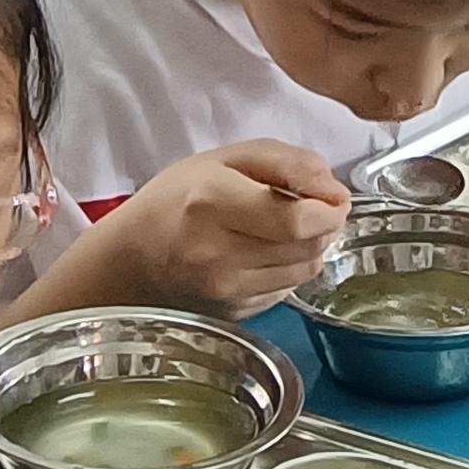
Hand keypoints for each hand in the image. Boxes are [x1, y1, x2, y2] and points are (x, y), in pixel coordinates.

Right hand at [97, 140, 352, 314]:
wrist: (133, 258)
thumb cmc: (178, 198)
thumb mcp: (228, 157)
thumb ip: (288, 162)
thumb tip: (335, 191)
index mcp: (212, 202)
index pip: (296, 219)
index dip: (329, 209)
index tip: (334, 197)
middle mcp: (217, 253)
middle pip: (307, 246)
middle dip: (327, 225)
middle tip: (316, 207)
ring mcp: (224, 289)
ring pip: (304, 271)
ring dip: (312, 247)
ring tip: (289, 227)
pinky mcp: (232, 312)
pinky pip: (287, 290)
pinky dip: (291, 269)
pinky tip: (268, 252)